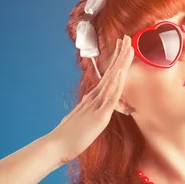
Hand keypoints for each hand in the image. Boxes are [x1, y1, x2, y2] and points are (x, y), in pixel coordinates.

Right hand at [46, 34, 134, 164]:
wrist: (56, 145)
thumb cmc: (68, 136)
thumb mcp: (81, 118)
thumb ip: (86, 109)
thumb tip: (88, 101)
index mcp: (93, 99)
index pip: (108, 76)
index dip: (116, 61)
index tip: (122, 48)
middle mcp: (95, 98)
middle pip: (111, 72)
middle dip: (120, 55)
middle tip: (127, 37)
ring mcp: (97, 105)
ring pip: (112, 80)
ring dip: (120, 63)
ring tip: (127, 47)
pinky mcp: (99, 116)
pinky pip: (109, 98)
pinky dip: (115, 84)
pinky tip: (119, 72)